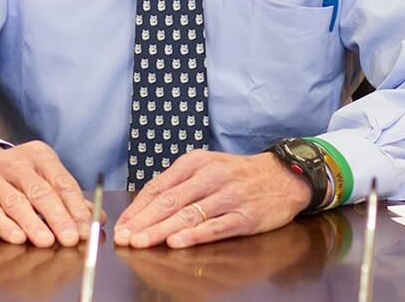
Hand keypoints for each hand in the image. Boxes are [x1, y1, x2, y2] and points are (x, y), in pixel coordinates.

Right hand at [0, 141, 93, 247]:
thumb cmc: (12, 173)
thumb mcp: (40, 175)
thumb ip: (67, 196)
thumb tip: (96, 217)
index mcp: (39, 155)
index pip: (62, 181)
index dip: (75, 206)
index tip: (86, 227)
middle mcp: (15, 163)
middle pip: (40, 191)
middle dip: (58, 216)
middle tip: (70, 238)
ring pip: (15, 201)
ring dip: (32, 222)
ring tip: (46, 240)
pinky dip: (4, 225)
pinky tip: (17, 237)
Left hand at [113, 149, 311, 248]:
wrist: (282, 176)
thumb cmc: (238, 174)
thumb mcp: (208, 167)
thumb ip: (181, 183)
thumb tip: (147, 205)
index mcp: (196, 162)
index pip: (160, 186)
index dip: (138, 207)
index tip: (122, 225)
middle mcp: (210, 176)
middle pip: (170, 201)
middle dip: (143, 221)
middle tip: (124, 237)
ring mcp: (228, 196)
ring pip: (188, 214)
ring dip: (161, 230)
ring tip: (141, 242)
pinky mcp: (244, 216)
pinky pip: (215, 227)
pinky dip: (194, 235)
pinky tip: (177, 243)